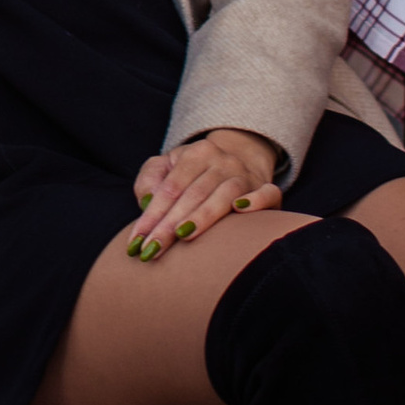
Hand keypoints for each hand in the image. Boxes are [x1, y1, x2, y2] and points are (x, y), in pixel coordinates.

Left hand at [124, 128, 283, 261]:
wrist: (239, 160)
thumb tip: (147, 201)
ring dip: (203, 217)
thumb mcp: (168, 167)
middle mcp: (223, 161)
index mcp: (197, 153)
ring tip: (183, 237)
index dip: (151, 215)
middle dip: (169, 225)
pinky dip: (256, 201)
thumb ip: (150, 179)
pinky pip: (268, 193)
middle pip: (193, 194)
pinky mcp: (266, 189)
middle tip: (151, 251)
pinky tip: (240, 210)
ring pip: (225, 195)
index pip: (170, 188)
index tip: (136, 244)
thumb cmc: (194, 172)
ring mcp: (246, 175)